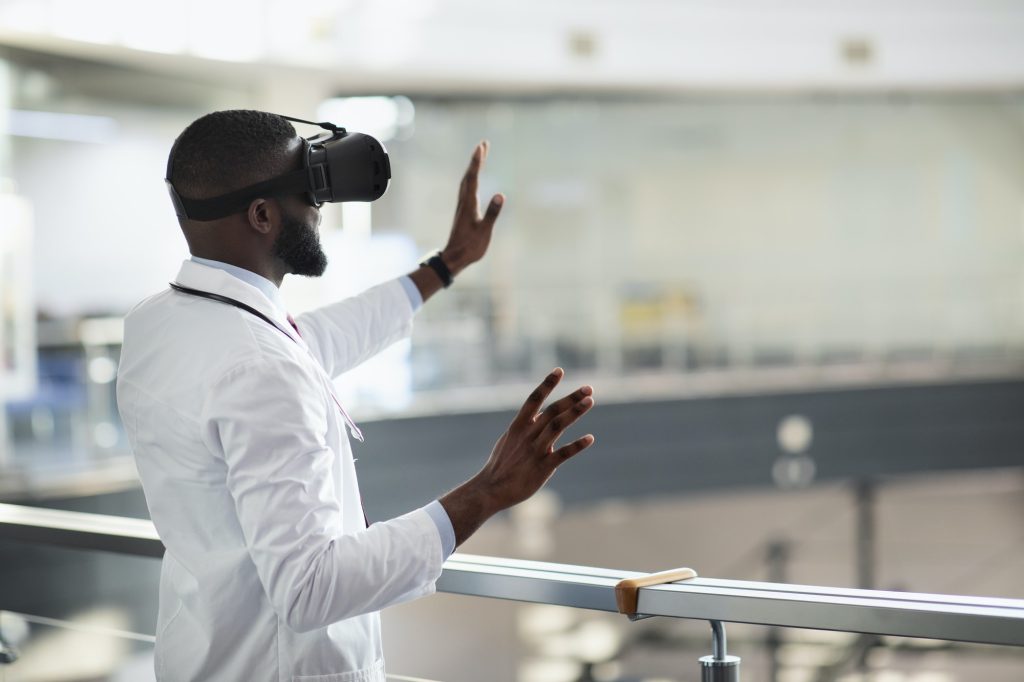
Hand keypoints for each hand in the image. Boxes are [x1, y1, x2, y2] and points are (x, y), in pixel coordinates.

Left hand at [441, 141, 503, 275]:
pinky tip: (474, 179)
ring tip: (480, 156)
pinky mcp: (464, 211)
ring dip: (473, 167)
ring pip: (467, 181)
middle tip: (483, 145)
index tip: (482, 146)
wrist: (454, 258)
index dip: (477, 161)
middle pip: (469, 175)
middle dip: (476, 159)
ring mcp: (463, 206)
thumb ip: (492, 213)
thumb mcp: (484, 231)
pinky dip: (472, 178)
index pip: (473, 177)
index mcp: (469, 204)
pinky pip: (467, 188)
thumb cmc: (470, 246)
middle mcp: (464, 201)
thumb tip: (500, 195)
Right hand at [475, 368, 594, 509]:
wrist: (490, 489)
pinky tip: (590, 438)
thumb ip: (525, 430)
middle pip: (552, 410)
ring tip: (590, 401)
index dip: (547, 384)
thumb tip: (536, 421)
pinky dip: (577, 445)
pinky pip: (563, 453)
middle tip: (588, 388)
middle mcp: (528, 434)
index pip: (534, 399)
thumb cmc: (500, 466)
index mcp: (518, 426)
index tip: (560, 370)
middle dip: (571, 398)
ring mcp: (535, 450)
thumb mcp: (509, 441)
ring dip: (575, 412)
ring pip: (558, 426)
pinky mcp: (543, 467)